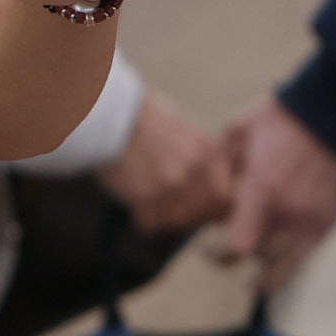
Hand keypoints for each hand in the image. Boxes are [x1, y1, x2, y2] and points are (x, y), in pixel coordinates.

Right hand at [97, 92, 234, 232]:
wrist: (110, 113)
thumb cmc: (145, 119)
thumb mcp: (186, 131)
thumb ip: (205, 159)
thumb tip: (217, 188)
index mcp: (207, 152)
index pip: (225, 197)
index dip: (214, 207)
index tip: (202, 208)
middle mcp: (193, 170)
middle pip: (203, 212)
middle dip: (190, 216)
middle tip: (172, 209)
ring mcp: (170, 185)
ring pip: (177, 221)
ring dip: (165, 218)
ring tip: (151, 204)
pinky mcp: (144, 197)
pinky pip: (151, 222)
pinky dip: (143, 218)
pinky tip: (136, 204)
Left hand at [220, 96, 335, 291]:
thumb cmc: (284, 118)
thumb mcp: (239, 130)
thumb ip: (221, 162)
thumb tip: (206, 184)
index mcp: (263, 188)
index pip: (240, 245)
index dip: (219, 255)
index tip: (204, 249)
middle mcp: (289, 212)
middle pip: (256, 256)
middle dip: (231, 258)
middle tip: (216, 254)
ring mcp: (311, 220)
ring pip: (281, 265)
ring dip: (261, 273)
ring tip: (249, 283)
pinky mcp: (327, 222)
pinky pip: (303, 259)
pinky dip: (284, 272)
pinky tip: (267, 282)